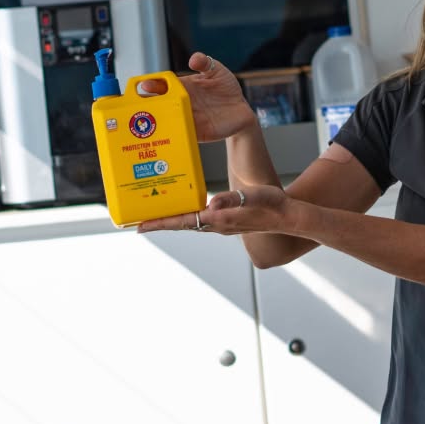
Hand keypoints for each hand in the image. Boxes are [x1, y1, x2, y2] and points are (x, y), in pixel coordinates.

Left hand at [136, 184, 292, 235]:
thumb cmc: (273, 205)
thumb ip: (232, 200)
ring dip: (171, 220)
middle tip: (136, 221)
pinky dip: (186, 215)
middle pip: (180, 224)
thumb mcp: (253, 197)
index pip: (183, 222)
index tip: (140, 226)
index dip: (160, 223)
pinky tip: (183, 207)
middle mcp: (216, 224)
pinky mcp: (226, 220)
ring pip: (189, 223)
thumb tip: (210, 204)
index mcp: (218, 219)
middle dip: (159, 222)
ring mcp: (221, 224)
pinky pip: (199, 219)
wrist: (288, 216)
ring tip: (153, 214)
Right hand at [139, 52, 256, 141]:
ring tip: (149, 123)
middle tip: (140, 105)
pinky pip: (182, 135)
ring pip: (168, 121)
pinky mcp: (196, 133)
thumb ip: (206, 63)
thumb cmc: (227, 88)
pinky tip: (168, 136)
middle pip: (160, 104)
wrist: (242, 111)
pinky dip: (175, 136)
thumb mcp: (217, 71)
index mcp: (182, 87)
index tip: (146, 85)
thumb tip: (193, 59)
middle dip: (148, 105)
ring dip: (158, 122)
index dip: (153, 84)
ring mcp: (187, 118)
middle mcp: (181, 103)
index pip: (162, 85)